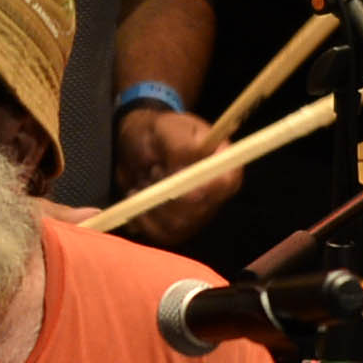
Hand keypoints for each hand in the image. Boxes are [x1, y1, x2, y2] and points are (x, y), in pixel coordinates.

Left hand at [116, 105, 224, 244]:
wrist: (141, 144)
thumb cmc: (160, 132)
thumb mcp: (167, 128)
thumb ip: (178, 146)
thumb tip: (183, 170)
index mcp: (222, 164)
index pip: (225, 183)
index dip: (204, 187)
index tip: (177, 180)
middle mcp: (214, 193)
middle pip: (198, 210)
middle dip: (168, 195)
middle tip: (153, 170)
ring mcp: (196, 213)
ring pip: (177, 225)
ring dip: (152, 204)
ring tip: (144, 180)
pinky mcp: (177, 227)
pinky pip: (161, 234)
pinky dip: (142, 219)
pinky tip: (136, 197)